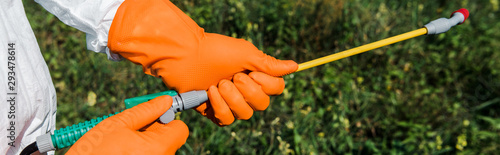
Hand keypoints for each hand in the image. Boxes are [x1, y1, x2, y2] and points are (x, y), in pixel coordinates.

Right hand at [66, 96, 187, 153]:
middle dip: (154, 130)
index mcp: (159, 147)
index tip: (153, 115)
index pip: (180, 128)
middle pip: (169, 139)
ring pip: (159, 148)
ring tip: (122, 143)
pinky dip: (140, 152)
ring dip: (145, 142)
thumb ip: (145, 110)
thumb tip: (165, 101)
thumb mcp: (117, 124)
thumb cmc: (94, 152)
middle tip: (130, 129)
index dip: (167, 118)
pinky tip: (122, 152)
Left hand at [108, 0, 297, 125]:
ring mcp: (229, 100)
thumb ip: (270, 65)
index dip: (267, 85)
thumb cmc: (215, 50)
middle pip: (262, 104)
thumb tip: (296, 66)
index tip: (253, 72)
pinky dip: (220, 107)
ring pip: (245, 114)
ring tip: (219, 84)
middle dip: (248, 92)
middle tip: (233, 77)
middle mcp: (245, 89)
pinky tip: (210, 93)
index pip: (276, 89)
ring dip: (232, 99)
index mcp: (255, 74)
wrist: (184, 55)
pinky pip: (226, 120)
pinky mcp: (214, 109)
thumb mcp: (246, 55)